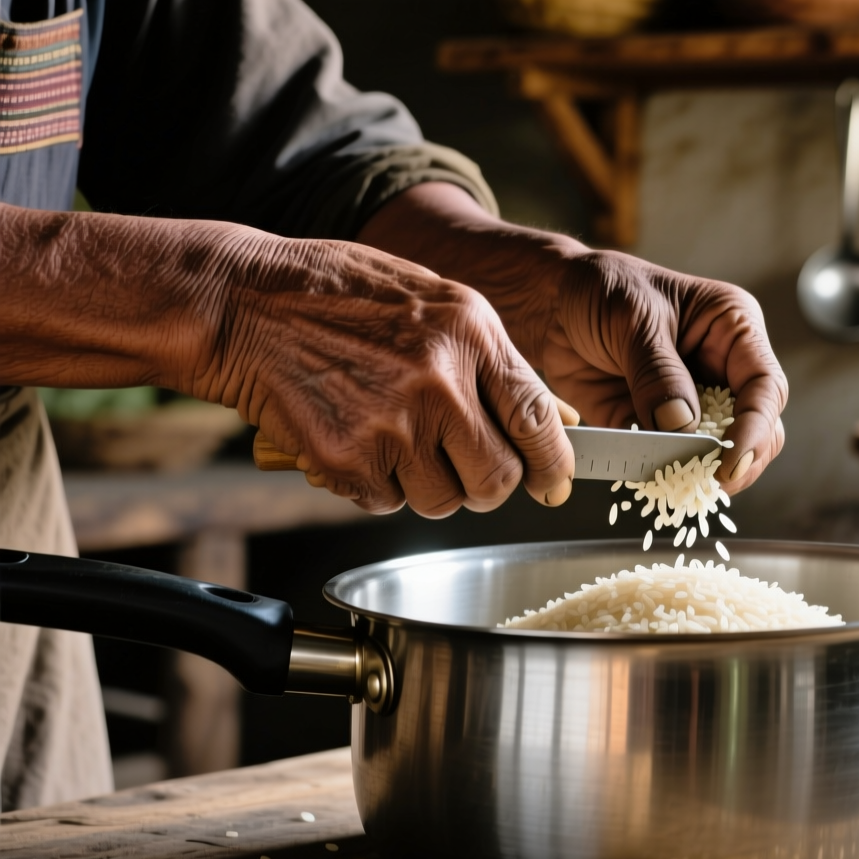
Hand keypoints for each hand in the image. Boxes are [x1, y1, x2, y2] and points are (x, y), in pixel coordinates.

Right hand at [194, 230, 578, 515]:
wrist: (244, 302)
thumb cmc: (341, 296)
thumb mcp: (434, 300)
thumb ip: (489, 357)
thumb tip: (546, 417)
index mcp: (471, 334)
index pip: (537, 417)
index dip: (553, 462)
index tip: (553, 482)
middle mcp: (439, 381)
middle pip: (496, 479)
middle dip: (486, 485)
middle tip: (466, 469)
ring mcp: (391, 424)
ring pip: (442, 500)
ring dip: (427, 485)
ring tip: (397, 440)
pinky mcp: (345, 458)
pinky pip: (385, 502)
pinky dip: (374, 484)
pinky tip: (356, 439)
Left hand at [524, 249, 786, 492]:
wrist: (548, 302)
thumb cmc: (600, 289)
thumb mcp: (633, 320)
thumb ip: (658, 373)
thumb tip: (682, 426)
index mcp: (733, 330)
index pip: (764, 386)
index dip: (756, 426)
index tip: (732, 458)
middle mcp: (722, 369)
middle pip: (758, 427)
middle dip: (741, 458)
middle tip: (713, 481)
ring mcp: (692, 402)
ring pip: (719, 451)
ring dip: (703, 471)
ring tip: (681, 485)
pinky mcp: (656, 427)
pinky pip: (669, 461)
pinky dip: (662, 475)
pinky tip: (648, 481)